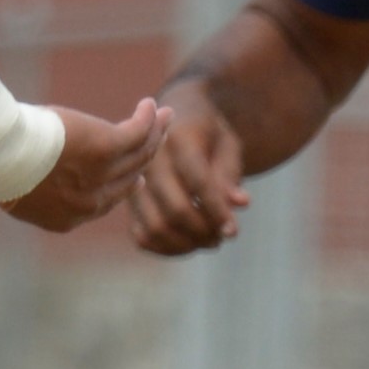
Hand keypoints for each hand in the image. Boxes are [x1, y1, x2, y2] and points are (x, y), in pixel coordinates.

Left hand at [0, 97, 170, 233]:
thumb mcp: (15, 185)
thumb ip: (34, 188)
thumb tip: (27, 179)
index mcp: (67, 218)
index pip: (106, 203)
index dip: (125, 186)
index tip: (138, 176)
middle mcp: (91, 203)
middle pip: (129, 179)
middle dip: (146, 159)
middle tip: (157, 143)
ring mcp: (101, 176)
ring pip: (139, 155)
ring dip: (155, 135)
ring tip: (164, 118)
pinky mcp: (106, 148)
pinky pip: (137, 134)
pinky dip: (148, 120)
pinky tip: (151, 106)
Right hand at [126, 83, 251, 253]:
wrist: (173, 121)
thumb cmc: (206, 135)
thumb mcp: (226, 145)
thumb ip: (230, 173)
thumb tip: (240, 204)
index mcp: (177, 137)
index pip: (198, 182)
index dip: (217, 211)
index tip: (233, 231)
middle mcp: (149, 159)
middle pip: (175, 209)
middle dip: (203, 231)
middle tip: (222, 236)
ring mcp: (133, 181)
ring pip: (156, 227)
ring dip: (186, 244)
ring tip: (209, 240)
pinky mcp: (128, 201)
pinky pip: (142, 236)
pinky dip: (167, 248)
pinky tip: (188, 243)